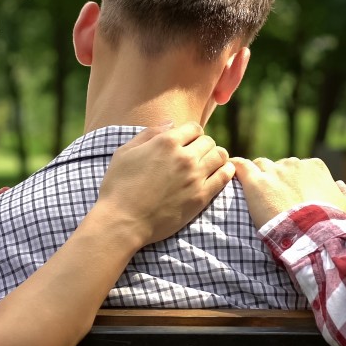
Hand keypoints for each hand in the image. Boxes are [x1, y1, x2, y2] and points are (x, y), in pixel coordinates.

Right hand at [97, 122, 233, 246]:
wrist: (123, 221)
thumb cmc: (119, 186)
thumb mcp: (125, 152)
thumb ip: (149, 134)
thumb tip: (170, 124)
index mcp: (166, 142)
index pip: (194, 128)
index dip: (191, 134)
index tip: (187, 142)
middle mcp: (184, 156)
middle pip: (208, 141)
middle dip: (203, 145)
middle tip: (196, 155)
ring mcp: (195, 177)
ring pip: (220, 156)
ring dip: (216, 157)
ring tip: (208, 164)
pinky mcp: (201, 197)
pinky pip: (224, 177)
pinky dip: (226, 171)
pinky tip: (220, 173)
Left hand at [231, 156, 345, 228]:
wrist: (314, 238)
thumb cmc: (334, 227)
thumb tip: (339, 185)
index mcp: (316, 168)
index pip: (300, 168)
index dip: (294, 183)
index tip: (291, 197)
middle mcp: (294, 165)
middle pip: (279, 167)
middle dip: (276, 181)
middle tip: (273, 201)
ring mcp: (274, 172)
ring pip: (260, 166)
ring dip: (258, 177)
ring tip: (254, 193)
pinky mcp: (256, 184)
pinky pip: (240, 166)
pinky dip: (235, 167)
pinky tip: (230, 171)